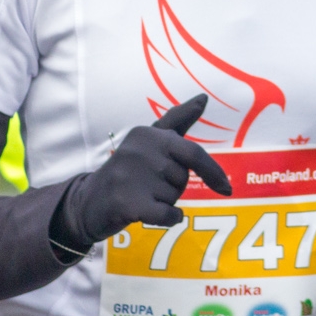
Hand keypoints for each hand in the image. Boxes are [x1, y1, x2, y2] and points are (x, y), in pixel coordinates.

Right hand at [52, 95, 233, 251]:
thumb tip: (203, 97)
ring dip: (164, 202)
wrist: (90, 201)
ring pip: (174, 198)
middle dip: (173, 186)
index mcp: (147, 134)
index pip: (192, 152)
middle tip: (150, 184)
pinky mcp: (128, 202)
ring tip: (141, 194)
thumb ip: (177, 119)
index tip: (226, 187)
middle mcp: (138, 150)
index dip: (212, 171)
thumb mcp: (149, 140)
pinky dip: (168, 218)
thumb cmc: (128, 170)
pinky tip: (151, 213)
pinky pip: (168, 215)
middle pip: (183, 178)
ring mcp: (131, 176)